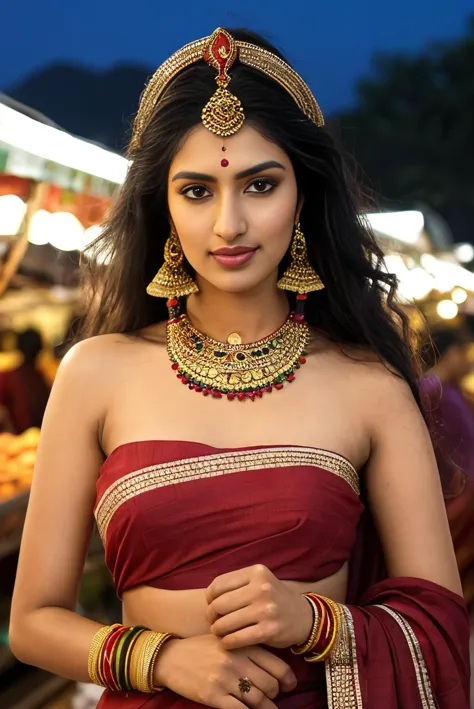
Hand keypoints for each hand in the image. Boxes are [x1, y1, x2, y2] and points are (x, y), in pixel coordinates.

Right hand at [154, 634, 296, 708]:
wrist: (170, 657)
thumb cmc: (200, 649)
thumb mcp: (226, 640)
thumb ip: (248, 648)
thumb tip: (275, 667)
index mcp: (242, 645)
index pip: (277, 664)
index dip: (288, 679)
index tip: (290, 685)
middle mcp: (236, 661)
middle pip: (270, 684)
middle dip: (276, 694)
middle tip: (274, 697)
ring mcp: (225, 679)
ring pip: (258, 700)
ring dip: (267, 708)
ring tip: (268, 708)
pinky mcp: (214, 696)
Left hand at [206, 565, 312, 649]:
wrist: (303, 616)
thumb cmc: (273, 598)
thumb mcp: (259, 581)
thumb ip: (236, 584)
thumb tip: (208, 597)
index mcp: (256, 572)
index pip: (218, 584)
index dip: (209, 597)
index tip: (212, 605)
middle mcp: (261, 588)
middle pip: (219, 604)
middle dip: (212, 615)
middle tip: (214, 621)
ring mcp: (266, 610)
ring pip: (225, 623)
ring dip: (217, 631)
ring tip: (219, 632)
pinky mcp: (269, 631)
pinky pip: (236, 638)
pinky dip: (227, 642)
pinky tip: (227, 642)